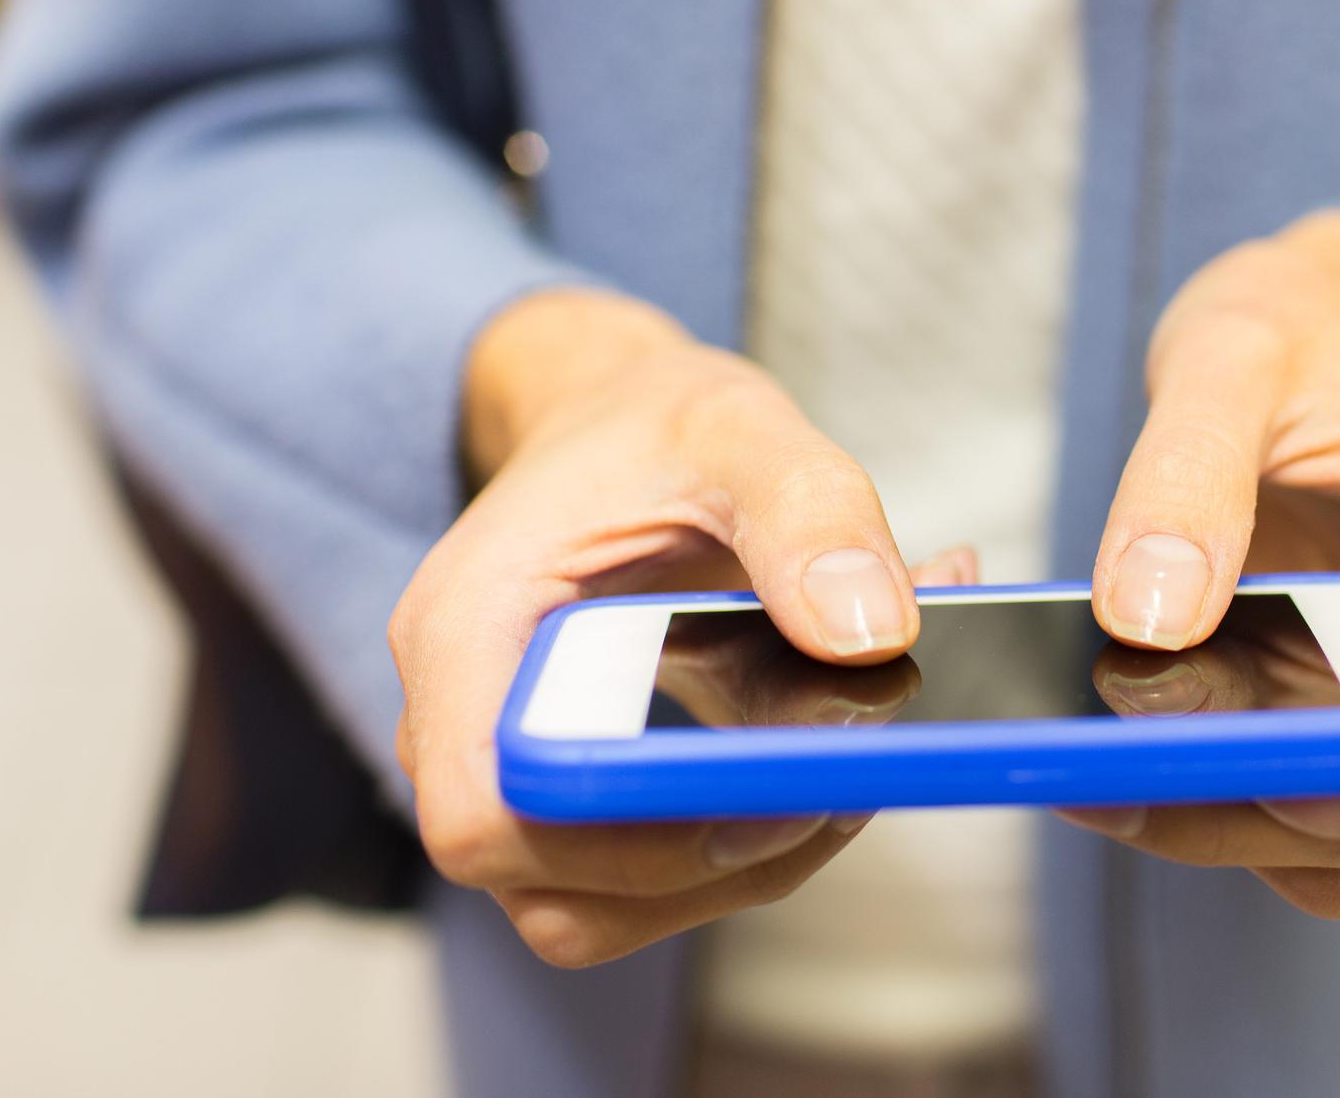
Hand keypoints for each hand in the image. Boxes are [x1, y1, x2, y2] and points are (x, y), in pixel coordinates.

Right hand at [391, 288, 964, 967]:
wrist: (624, 429)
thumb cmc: (658, 428)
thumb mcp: (744, 430)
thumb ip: (813, 513)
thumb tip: (873, 635)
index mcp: (466, 628)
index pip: (484, 812)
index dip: (617, 839)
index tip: (760, 787)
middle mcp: (466, 723)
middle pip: (550, 891)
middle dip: (712, 860)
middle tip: (839, 779)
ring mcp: (516, 776)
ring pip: (603, 910)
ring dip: (741, 867)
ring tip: (851, 767)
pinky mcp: (580, 803)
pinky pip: (646, 880)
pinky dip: (751, 845)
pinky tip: (835, 758)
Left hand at [1065, 211, 1339, 917]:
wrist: (1292, 328)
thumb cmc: (1293, 327)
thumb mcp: (1230, 350)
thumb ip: (1188, 468)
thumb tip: (1148, 619)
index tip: (1315, 775)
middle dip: (1289, 819)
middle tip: (1125, 777)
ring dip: (1229, 830)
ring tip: (1090, 771)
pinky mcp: (1326, 713)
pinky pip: (1288, 809)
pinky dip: (1199, 806)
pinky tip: (1101, 753)